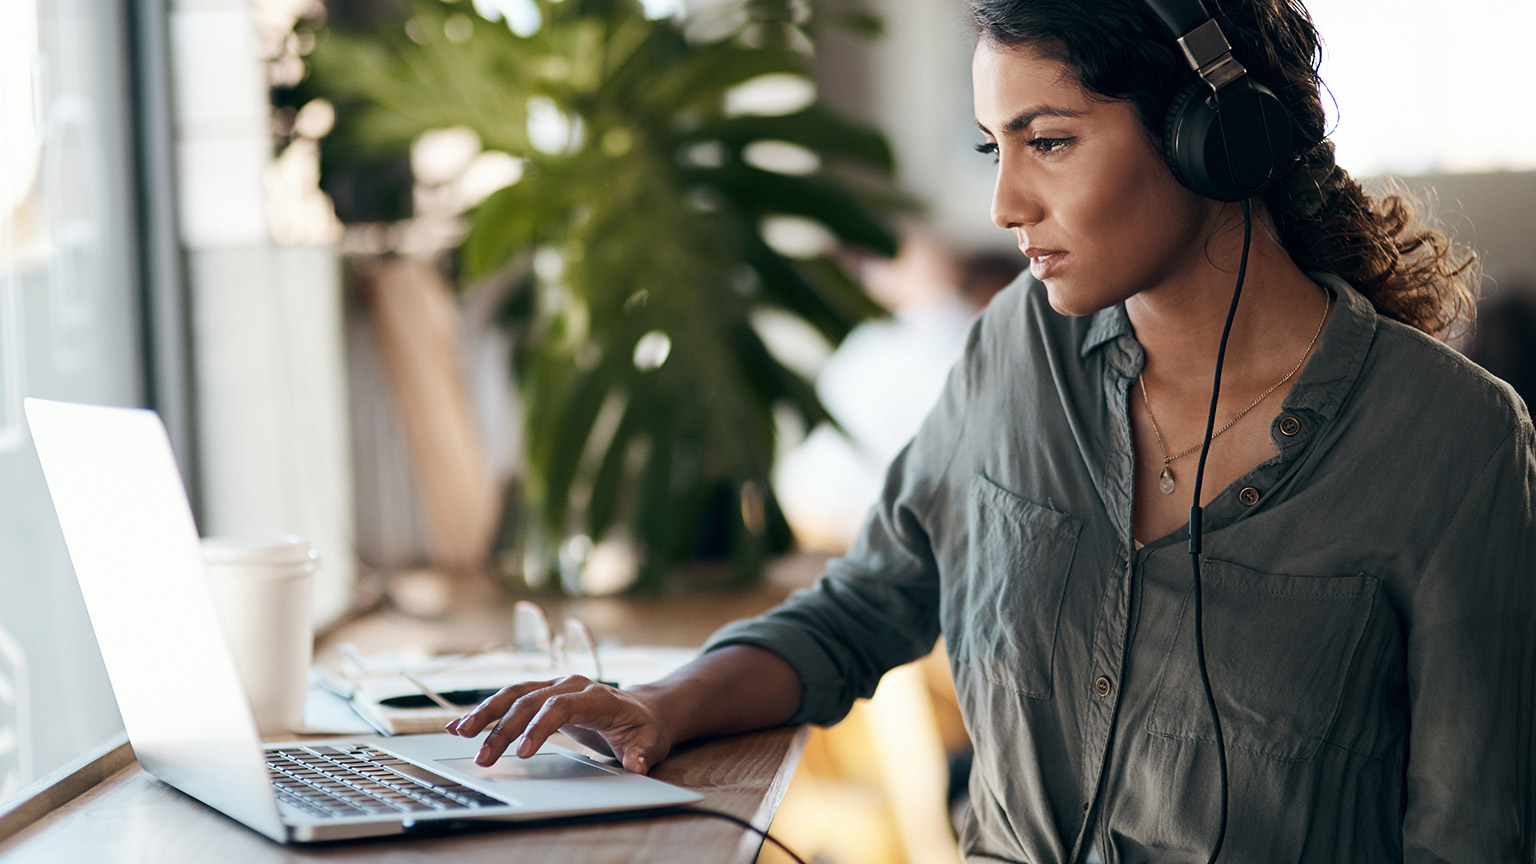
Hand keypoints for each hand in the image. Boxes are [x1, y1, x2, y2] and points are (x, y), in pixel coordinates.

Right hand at [444, 675, 673, 773]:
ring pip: (514, 694)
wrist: (643, 710)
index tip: (522, 752)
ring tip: (460, 732)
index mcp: (596, 696)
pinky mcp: (543, 694)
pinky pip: (511, 698)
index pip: (561, 706)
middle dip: (504, 729)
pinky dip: (487, 710)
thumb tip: (635, 764)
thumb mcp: (651, 743)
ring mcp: (555, 686)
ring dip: (486, 713)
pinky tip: (463, 724)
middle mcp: (571, 685)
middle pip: (530, 701)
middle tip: (483, 758)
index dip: (540, 726)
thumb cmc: (644, 728)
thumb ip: (642, 754)